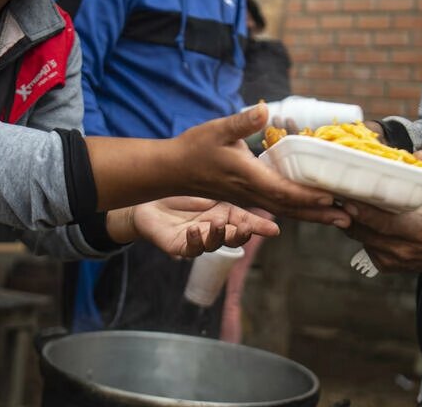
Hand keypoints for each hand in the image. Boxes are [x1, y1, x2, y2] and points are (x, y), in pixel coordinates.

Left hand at [114, 196, 280, 258]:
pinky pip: (190, 249)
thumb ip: (228, 184)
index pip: (246, 222)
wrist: (147, 195)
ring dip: (218, 236)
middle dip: (241, 236)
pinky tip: (194, 230)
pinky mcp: (179, 246)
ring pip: (213, 245)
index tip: (274, 230)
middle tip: (246, 229)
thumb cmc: (179, 188)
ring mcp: (198, 239)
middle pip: (233, 238)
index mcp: (224, 214)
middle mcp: (214, 229)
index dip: (260, 227)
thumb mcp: (209, 186)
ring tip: (216, 224)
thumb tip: (252, 172)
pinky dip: (194, 242)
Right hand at [173, 103, 350, 227]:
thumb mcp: (218, 129)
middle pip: (291, 208)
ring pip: (287, 211)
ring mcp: (250, 199)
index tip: (330, 197)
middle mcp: (251, 193)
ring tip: (341, 218)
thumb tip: (263, 108)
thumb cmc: (194, 148)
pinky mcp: (248, 198)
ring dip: (314, 215)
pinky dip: (300, 209)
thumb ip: (242, 121)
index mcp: (248, 177)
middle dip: (320, 213)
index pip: (283, 190)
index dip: (307, 195)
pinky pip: (279, 207)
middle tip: (351, 216)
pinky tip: (314, 209)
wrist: (173, 170)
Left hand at [342, 189, 421, 276]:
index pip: (386, 223)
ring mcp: (392, 259)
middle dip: (349, 213)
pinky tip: (360, 219)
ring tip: (343, 202)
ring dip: (351, 220)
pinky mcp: (384, 265)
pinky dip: (360, 232)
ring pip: (360, 238)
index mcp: (420, 229)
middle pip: (366, 231)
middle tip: (337, 195)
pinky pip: (364, 245)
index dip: (365, 212)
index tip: (348, 200)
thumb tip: (417, 154)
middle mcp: (404, 248)